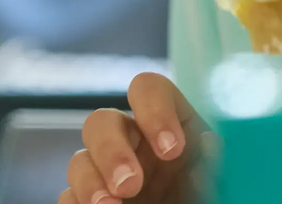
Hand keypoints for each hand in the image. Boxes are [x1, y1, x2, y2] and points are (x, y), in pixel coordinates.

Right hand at [59, 71, 217, 203]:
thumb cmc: (200, 196)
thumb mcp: (214, 179)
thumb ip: (211, 162)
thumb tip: (210, 143)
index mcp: (167, 124)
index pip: (148, 89)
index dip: (155, 110)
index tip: (172, 150)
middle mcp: (132, 143)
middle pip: (101, 121)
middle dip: (112, 150)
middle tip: (132, 184)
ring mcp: (105, 174)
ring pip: (79, 160)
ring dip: (90, 183)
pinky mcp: (85, 202)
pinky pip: (67, 197)